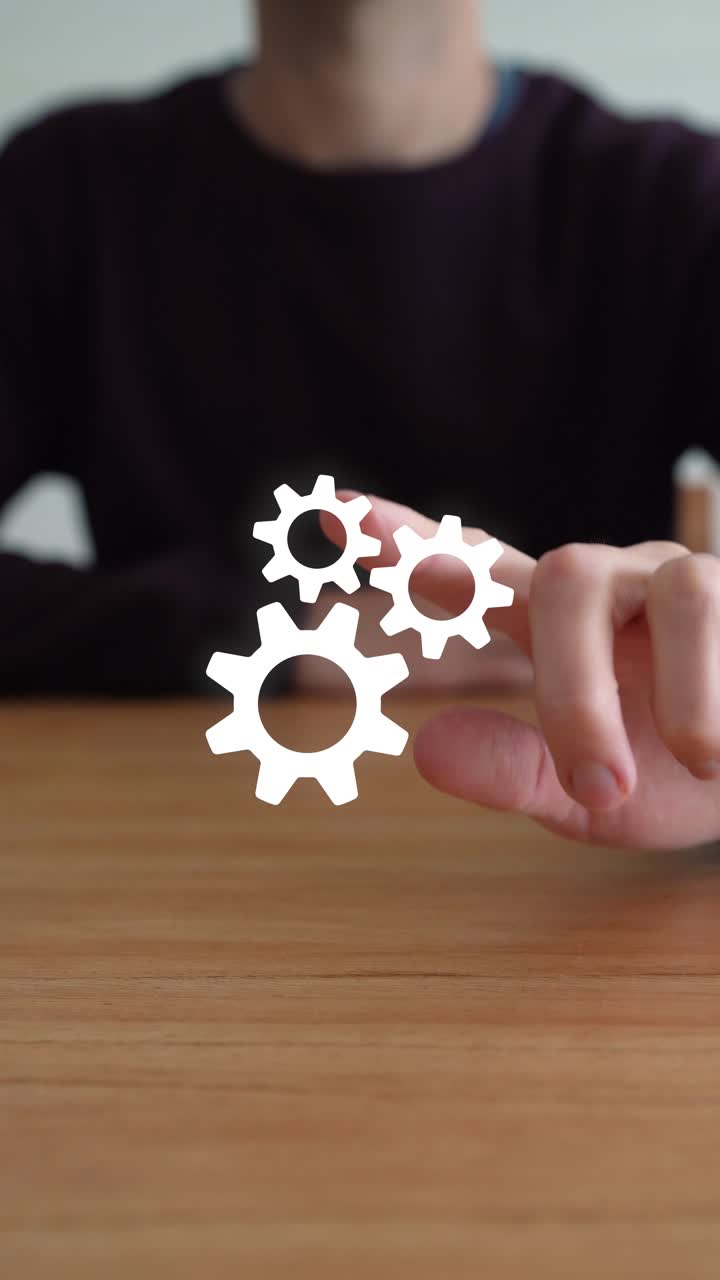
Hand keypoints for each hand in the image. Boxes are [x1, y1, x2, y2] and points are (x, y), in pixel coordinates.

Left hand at [322, 493, 719, 850]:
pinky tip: (719, 751)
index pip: (478, 570)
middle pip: (563, 576)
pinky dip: (716, 692)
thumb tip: (422, 747)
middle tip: (596, 786)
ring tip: (684, 770)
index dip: (410, 540)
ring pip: (659, 587)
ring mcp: (684, 576)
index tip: (331, 507)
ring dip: (658, 696)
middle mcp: (613, 583)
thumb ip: (510, 772)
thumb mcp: (587, 800)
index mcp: (556, 625)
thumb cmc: (673, 775)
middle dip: (571, 688)